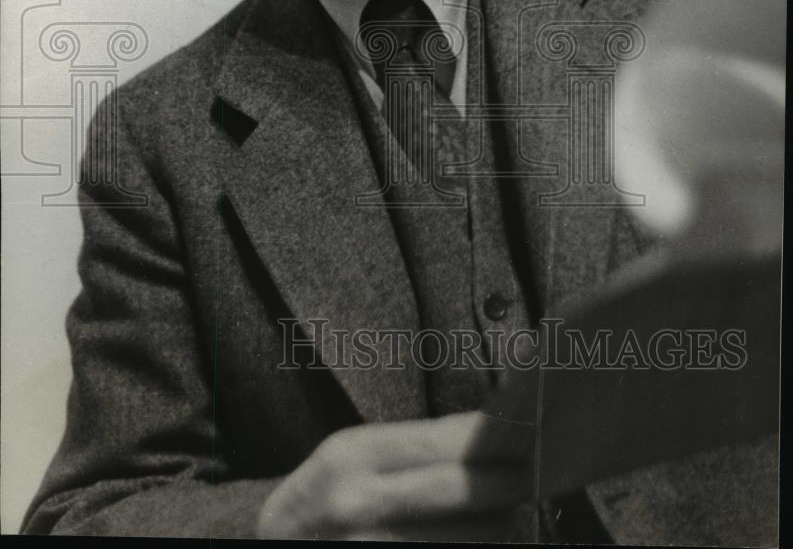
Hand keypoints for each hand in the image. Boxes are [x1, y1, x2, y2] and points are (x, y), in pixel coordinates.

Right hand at [255, 411, 531, 539]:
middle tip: (543, 468)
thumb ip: (411, 449)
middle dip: (512, 480)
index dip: (496, 437)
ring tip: (514, 508)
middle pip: (463, 490)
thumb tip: (488, 435)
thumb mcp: (350, 459)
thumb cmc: (320, 501)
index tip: (534, 426)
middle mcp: (357, 504)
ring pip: (467, 537)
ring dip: (501, 524)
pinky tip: (489, 537)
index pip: (444, 441)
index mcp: (352, 456)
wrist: (261, 548)